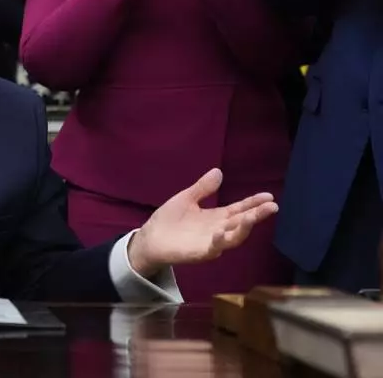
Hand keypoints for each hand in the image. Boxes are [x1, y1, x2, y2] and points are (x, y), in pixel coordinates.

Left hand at [126, 168, 277, 276]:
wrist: (151, 238)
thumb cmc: (169, 219)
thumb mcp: (187, 199)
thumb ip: (202, 188)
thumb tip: (218, 171)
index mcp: (216, 216)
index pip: (239, 209)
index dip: (253, 202)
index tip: (269, 195)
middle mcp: (219, 230)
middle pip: (242, 222)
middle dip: (257, 214)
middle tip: (272, 206)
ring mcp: (211, 242)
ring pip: (234, 237)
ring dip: (244, 228)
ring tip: (253, 217)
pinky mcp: (200, 252)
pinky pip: (214, 248)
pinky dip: (219, 241)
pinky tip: (221, 231)